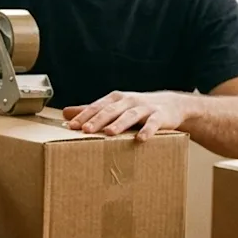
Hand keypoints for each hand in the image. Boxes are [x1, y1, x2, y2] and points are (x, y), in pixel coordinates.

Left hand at [63, 90, 189, 140]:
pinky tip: (141, 139)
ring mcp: (145, 108)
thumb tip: (65, 113)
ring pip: (130, 115)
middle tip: (85, 130)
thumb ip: (91, 111)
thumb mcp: (114, 107)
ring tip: (109, 133)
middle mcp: (128, 101)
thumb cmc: (136, 108)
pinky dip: (147, 130)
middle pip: (110, 110)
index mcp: (114, 99)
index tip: (70, 126)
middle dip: (97, 119)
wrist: (172, 104)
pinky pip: (153, 124)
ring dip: (119, 124)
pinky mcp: (161, 116)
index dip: (83, 116)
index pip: (96, 107)